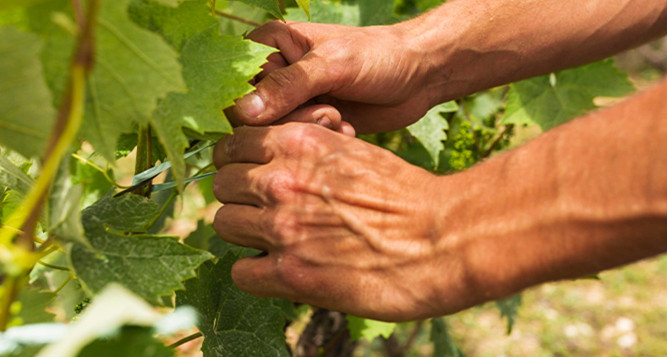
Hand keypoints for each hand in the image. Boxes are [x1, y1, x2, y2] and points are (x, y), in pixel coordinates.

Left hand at [211, 123, 471, 320]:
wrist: (444, 237)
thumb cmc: (409, 195)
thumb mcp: (355, 152)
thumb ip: (312, 152)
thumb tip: (282, 162)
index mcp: (299, 143)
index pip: (231, 143)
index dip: (239, 161)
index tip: (250, 175)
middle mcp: (281, 181)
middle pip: (221, 184)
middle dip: (240, 197)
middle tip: (264, 211)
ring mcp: (282, 227)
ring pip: (224, 225)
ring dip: (247, 234)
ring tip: (277, 241)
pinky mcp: (291, 273)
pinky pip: (241, 272)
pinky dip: (256, 273)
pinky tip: (282, 271)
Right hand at [227, 21, 436, 133]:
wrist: (419, 75)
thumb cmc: (378, 56)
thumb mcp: (333, 65)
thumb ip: (288, 86)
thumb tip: (243, 112)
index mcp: (268, 45)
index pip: (234, 84)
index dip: (252, 107)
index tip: (286, 111)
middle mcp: (273, 73)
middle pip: (250, 116)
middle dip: (289, 121)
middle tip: (327, 112)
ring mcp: (290, 101)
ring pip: (274, 134)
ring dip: (307, 132)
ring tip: (339, 118)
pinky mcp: (309, 123)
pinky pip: (297, 144)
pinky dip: (320, 140)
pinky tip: (347, 129)